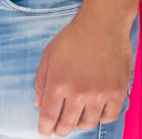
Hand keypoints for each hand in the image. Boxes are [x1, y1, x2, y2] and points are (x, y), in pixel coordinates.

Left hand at [35, 13, 132, 135]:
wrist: (101, 28)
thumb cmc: (71, 39)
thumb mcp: (48, 57)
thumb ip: (41, 82)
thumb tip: (38, 104)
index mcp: (57, 83)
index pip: (48, 115)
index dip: (44, 128)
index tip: (43, 133)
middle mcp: (78, 93)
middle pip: (67, 124)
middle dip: (60, 130)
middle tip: (58, 131)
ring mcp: (99, 95)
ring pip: (88, 123)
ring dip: (80, 124)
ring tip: (76, 119)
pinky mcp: (117, 93)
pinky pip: (109, 117)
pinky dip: (101, 118)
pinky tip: (95, 113)